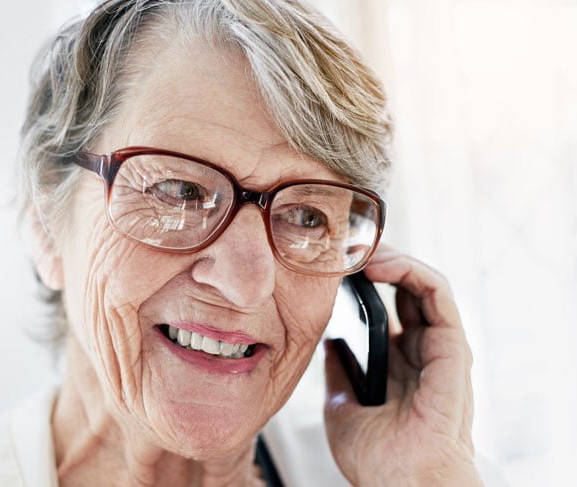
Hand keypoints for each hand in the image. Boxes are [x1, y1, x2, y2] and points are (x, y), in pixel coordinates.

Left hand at [323, 247, 482, 485]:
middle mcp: (422, 350)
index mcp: (400, 361)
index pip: (390, 303)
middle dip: (380, 260)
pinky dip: (412, 272)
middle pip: (407, 287)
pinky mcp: (452, 349)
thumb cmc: (377, 459)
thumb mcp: (341, 406)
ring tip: (363, 250)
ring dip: (396, 258)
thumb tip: (328, 345)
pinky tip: (382, 265)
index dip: (368, 277)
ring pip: (425, 283)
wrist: (399, 485)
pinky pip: (439, 296)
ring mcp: (439, 348)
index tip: (338, 264)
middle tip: (349, 246)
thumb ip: (339, 372)